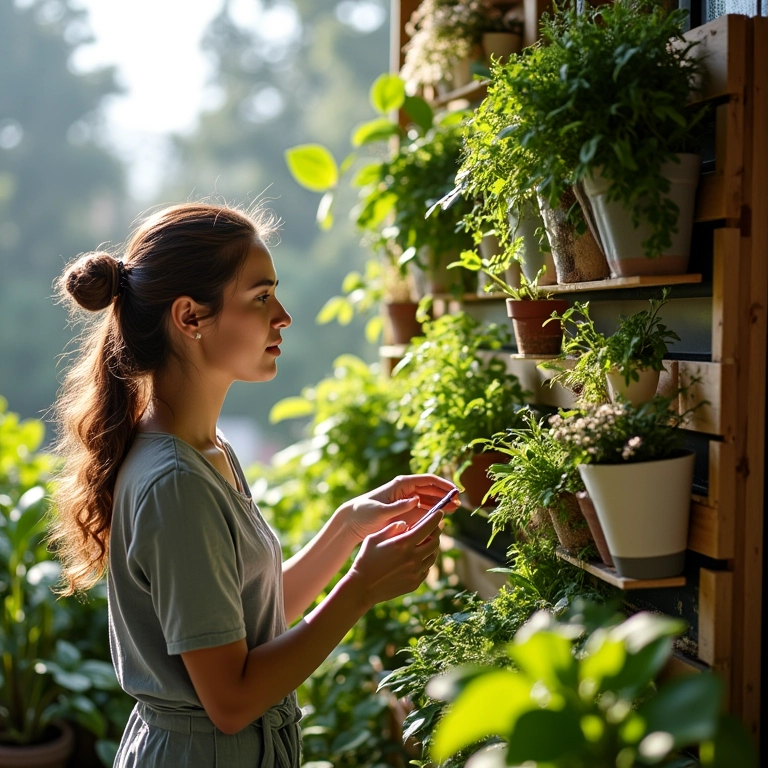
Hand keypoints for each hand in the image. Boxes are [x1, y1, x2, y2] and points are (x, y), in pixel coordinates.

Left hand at [341, 474, 459, 540]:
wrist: (352, 522)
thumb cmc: (364, 513)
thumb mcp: (380, 511)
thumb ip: (399, 506)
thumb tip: (416, 500)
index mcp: (402, 484)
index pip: (428, 480)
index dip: (443, 484)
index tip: (455, 491)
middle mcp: (406, 490)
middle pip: (432, 489)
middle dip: (446, 494)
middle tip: (459, 503)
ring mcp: (407, 500)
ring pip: (430, 499)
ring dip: (442, 503)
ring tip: (455, 509)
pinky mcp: (406, 510)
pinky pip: (424, 508)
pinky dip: (434, 511)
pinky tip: (443, 516)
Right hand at [348, 508, 443, 606]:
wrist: (363, 587)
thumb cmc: (366, 559)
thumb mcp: (374, 538)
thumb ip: (391, 528)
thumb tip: (405, 524)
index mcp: (403, 544)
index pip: (427, 527)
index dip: (435, 518)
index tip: (439, 513)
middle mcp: (413, 558)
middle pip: (435, 542)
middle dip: (436, 532)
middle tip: (434, 527)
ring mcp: (415, 572)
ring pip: (433, 556)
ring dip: (432, 547)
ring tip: (426, 542)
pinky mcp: (415, 583)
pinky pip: (427, 569)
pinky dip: (426, 560)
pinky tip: (418, 557)